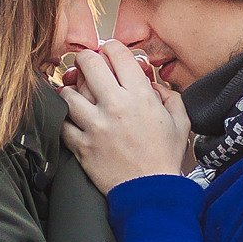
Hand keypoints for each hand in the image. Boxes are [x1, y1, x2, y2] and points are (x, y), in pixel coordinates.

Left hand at [58, 40, 192, 192]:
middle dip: (85, 59)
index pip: (116, 53)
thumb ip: (169, 95)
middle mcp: (115, 106)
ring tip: (75, 93)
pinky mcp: (81, 145)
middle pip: (87, 64)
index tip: (108, 53)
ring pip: (68, 92)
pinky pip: (62, 123)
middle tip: (86, 65)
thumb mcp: (180, 121)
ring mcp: (95, 126)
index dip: (110, 48)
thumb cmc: (165, 157)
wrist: (151, 193)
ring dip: (70, 89)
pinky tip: (71, 118)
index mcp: (140, 96)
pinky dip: (64, 118)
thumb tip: (151, 83)